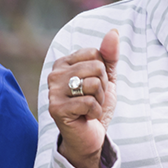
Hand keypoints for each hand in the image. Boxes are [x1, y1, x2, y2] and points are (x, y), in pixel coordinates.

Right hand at [48, 29, 119, 167]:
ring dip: (99, 100)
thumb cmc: (95, 105)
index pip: (95, 53)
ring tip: (89, 108)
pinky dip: (95, 113)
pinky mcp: (56, 109)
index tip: (94, 86)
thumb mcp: (106, 78)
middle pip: (96, 67)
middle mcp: (54, 74)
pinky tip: (86, 118)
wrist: (89, 136)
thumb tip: (114, 31)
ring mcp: (53, 91)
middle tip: (92, 99)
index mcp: (64, 63)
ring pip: (93, 84)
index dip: (103, 72)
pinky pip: (89, 102)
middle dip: (102, 87)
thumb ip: (109, 55)